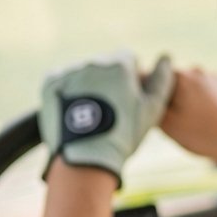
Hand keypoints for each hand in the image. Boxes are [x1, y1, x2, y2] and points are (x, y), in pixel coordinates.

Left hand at [40, 51, 173, 184]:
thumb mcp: (151, 109)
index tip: (128, 101)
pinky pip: (63, 81)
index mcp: (120, 64)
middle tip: (109, 111)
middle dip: (109, 81)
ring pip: (84, 73)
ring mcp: (70, 71)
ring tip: (90, 116)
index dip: (131, 80)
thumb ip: (161, 80)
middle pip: (105, 66)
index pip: (129, 60)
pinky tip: (74, 112)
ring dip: (89, 86)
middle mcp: (94, 62)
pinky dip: (68, 92)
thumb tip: (166, 58)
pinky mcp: (50, 83)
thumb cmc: (124, 135)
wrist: (84, 158)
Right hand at [159, 69, 216, 166]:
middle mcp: (198, 71)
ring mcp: (216, 77)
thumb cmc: (202, 134)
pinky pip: (211, 93)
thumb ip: (152, 105)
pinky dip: (208, 103)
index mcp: (180, 76)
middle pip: (175, 84)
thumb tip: (144, 93)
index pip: (153, 79)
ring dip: (191, 101)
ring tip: (197, 124)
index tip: (157, 112)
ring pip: (194, 89)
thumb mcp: (167, 125)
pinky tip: (211, 120)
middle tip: (178, 122)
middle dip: (172, 99)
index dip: (150, 95)